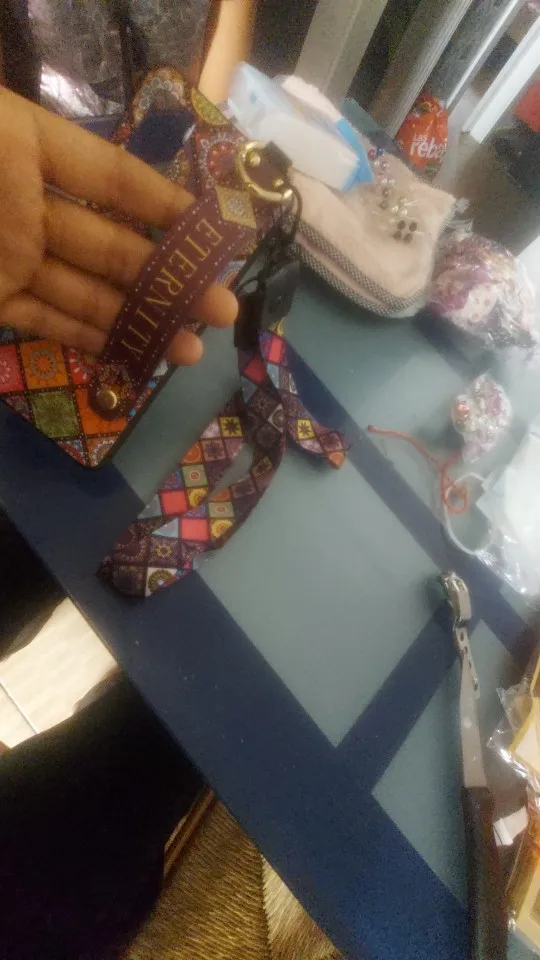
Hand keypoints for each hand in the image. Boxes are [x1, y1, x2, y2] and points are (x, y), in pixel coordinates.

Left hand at [0, 87, 237, 363]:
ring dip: (143, 320)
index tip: (217, 233)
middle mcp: (26, 208)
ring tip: (194, 349)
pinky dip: (92, 340)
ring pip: (86, 292)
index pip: (110, 175)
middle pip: (110, 243)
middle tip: (224, 309)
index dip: (163, 201)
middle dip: (170, 278)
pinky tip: (138, 354)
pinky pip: (47, 323)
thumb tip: (133, 176)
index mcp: (24, 149)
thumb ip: (64, 157)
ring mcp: (10, 260)